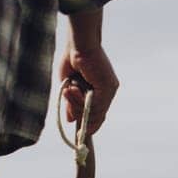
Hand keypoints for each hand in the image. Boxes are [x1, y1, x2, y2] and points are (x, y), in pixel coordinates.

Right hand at [58, 12, 117, 134]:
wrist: (79, 43)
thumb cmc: (72, 58)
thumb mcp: (69, 85)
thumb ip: (71, 103)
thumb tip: (70, 120)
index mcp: (101, 89)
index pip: (99, 113)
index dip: (91, 124)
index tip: (80, 134)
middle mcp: (108, 90)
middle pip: (96, 115)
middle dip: (78, 112)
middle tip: (67, 96)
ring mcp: (110, 89)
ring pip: (94, 112)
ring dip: (76, 104)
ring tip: (69, 90)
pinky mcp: (108, 87)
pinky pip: (94, 105)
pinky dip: (80, 101)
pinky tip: (73, 89)